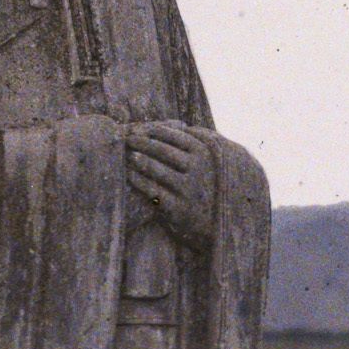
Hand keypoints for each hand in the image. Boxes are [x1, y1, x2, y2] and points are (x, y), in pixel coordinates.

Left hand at [126, 121, 215, 248]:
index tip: (139, 127)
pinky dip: (139, 182)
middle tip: (127, 138)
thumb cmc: (213, 186)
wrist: (221, 224)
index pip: (175, 135)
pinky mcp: (179, 209)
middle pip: (163, 150)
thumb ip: (202, 141)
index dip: (154, 130)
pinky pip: (154, 191)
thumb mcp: (216, 160)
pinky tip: (129, 176)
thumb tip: (179, 124)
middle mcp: (198, 168)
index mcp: (205, 153)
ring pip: (157, 169)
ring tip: (128, 155)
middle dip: (142, 142)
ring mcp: (188, 189)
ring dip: (139, 160)